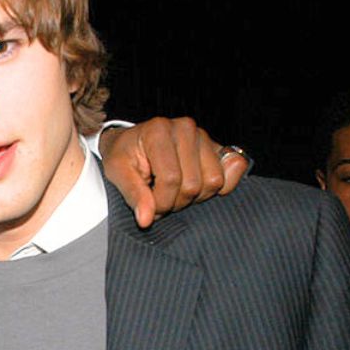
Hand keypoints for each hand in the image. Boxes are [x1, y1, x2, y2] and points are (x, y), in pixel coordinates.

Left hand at [99, 117, 250, 227]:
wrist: (132, 143)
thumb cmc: (124, 156)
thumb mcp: (117, 172)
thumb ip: (133, 194)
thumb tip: (146, 220)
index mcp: (159, 131)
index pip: (171, 179)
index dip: (160, 202)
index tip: (148, 207)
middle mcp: (185, 128)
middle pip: (193, 184)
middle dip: (174, 202)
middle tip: (159, 198)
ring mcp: (205, 137)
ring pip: (213, 182)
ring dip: (194, 197)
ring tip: (174, 191)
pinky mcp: (218, 147)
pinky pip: (233, 172)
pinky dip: (217, 188)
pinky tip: (196, 187)